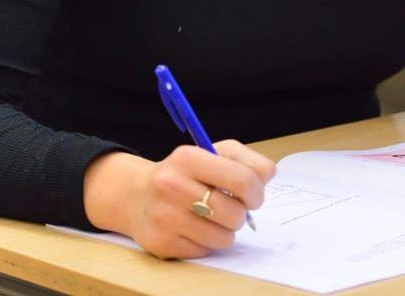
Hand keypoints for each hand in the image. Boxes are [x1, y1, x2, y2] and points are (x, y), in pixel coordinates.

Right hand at [83, 141, 275, 258]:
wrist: (136, 195)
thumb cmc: (184, 174)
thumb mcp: (212, 153)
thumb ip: (246, 160)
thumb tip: (267, 176)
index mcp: (188, 157)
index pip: (242, 180)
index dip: (256, 192)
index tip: (252, 196)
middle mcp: (172, 185)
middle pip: (235, 214)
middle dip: (240, 214)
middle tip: (229, 208)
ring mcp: (164, 216)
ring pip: (223, 238)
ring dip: (224, 231)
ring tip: (209, 218)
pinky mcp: (161, 242)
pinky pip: (205, 251)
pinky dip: (205, 243)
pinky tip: (192, 229)